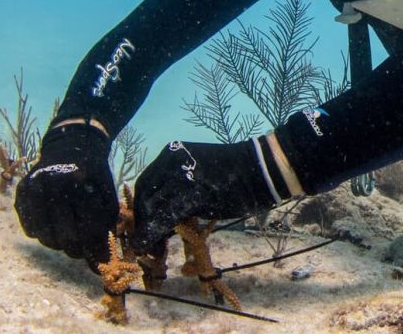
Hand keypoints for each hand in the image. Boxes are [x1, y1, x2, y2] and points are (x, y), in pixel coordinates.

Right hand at [14, 123, 117, 267]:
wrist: (71, 144)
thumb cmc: (93, 176)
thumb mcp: (106, 197)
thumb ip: (105, 229)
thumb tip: (100, 265)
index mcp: (81, 183)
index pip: (89, 230)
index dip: (95, 244)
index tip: (96, 244)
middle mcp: (54, 184)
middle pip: (65, 237)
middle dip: (76, 246)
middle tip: (81, 242)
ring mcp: (34, 187)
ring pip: (45, 237)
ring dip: (59, 242)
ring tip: (68, 231)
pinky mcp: (21, 192)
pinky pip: (30, 229)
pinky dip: (42, 232)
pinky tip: (52, 222)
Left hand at [130, 140, 258, 252]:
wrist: (261, 170)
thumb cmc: (232, 174)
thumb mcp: (197, 174)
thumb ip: (176, 190)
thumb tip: (158, 216)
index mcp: (171, 153)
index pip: (145, 186)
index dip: (141, 210)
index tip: (144, 228)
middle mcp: (171, 162)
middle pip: (146, 198)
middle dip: (142, 223)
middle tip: (146, 243)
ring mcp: (181, 177)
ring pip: (153, 210)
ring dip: (147, 232)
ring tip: (151, 248)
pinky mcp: (193, 195)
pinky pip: (165, 218)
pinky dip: (151, 234)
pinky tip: (147, 246)